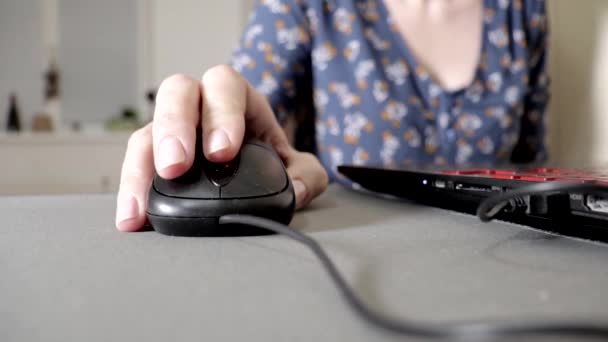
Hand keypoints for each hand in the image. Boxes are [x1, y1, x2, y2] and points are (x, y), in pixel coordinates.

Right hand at [115, 66, 327, 230]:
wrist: (253, 175)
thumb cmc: (270, 160)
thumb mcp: (299, 166)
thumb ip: (307, 175)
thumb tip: (297, 191)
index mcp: (235, 97)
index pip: (224, 86)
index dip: (221, 114)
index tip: (222, 152)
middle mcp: (197, 106)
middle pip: (175, 94)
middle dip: (173, 129)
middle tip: (176, 167)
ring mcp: (170, 132)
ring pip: (145, 133)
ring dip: (140, 168)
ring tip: (139, 206)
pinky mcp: (153, 161)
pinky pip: (135, 168)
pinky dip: (130, 194)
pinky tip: (131, 220)